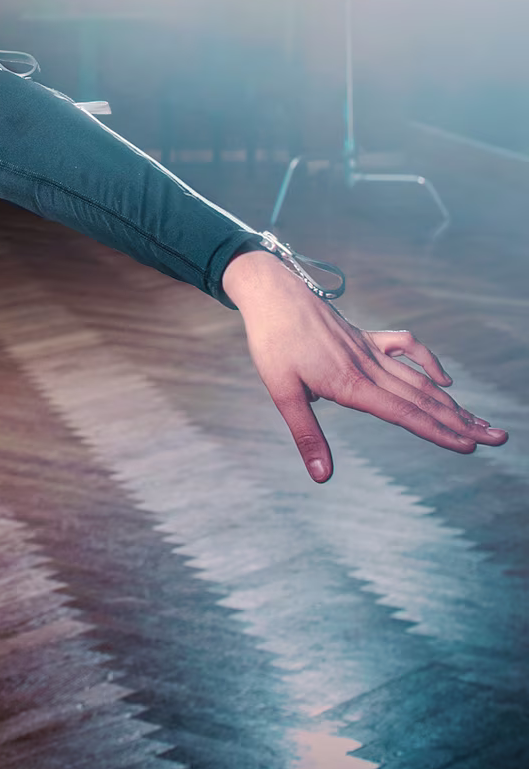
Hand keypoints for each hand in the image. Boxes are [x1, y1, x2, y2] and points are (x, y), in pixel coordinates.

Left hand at [224, 247, 506, 480]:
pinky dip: (427, 361)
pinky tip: (444, 380)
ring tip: (482, 420)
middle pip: (422, 399)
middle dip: (461, 421)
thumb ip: (306, 434)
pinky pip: (405, 346)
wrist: (271, 292)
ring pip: (419, 379)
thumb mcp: (281, 391)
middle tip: (497, 439)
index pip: (404, 413)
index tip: (469, 447)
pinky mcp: (364, 337)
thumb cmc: (272, 342)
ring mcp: (369, 350)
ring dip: (452, 402)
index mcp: (351, 384)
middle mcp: (368, 367)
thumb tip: (322, 477)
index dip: (437, 432)